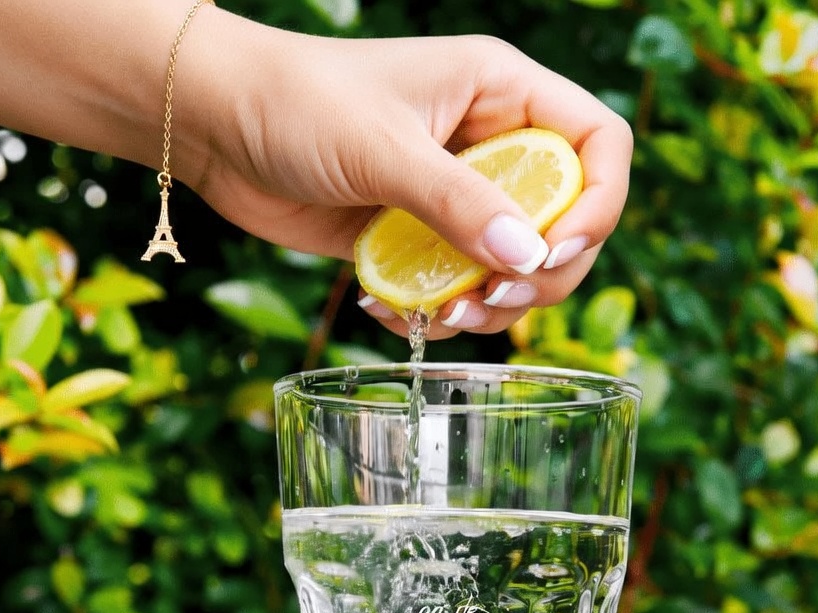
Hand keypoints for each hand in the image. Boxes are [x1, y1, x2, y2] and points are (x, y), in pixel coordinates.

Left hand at [180, 14, 632, 338]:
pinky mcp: (419, 239)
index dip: (598, 204)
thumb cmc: (297, 103)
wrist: (218, 126)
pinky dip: (439, 313)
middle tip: (493, 296)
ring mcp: (455, 198)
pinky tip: (391, 312)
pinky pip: (458, 289)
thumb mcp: (384, 148)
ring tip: (445, 314)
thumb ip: (458, 203)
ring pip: (516, 267)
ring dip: (492, 305)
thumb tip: (530, 259)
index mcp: (502, 94)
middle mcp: (490, 146)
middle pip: (568, 222)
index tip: (554, 250)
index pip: (597, 145)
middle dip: (542, 273)